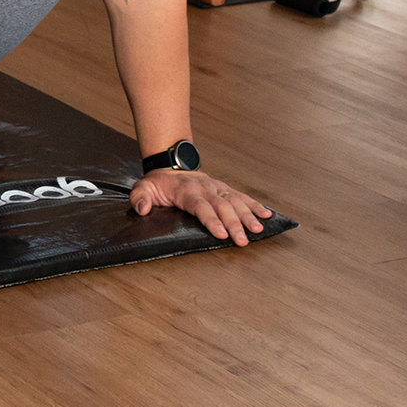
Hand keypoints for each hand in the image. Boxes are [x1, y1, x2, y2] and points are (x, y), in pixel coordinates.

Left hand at [131, 170, 272, 245]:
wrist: (171, 166)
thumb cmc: (159, 184)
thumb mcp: (143, 188)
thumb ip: (140, 198)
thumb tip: (143, 209)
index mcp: (186, 191)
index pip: (201, 207)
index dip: (211, 220)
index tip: (221, 233)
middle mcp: (205, 188)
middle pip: (222, 207)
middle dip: (234, 224)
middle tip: (243, 240)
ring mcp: (217, 188)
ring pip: (235, 201)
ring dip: (248, 216)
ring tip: (258, 229)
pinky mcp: (225, 188)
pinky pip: (242, 196)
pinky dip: (255, 205)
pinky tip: (267, 214)